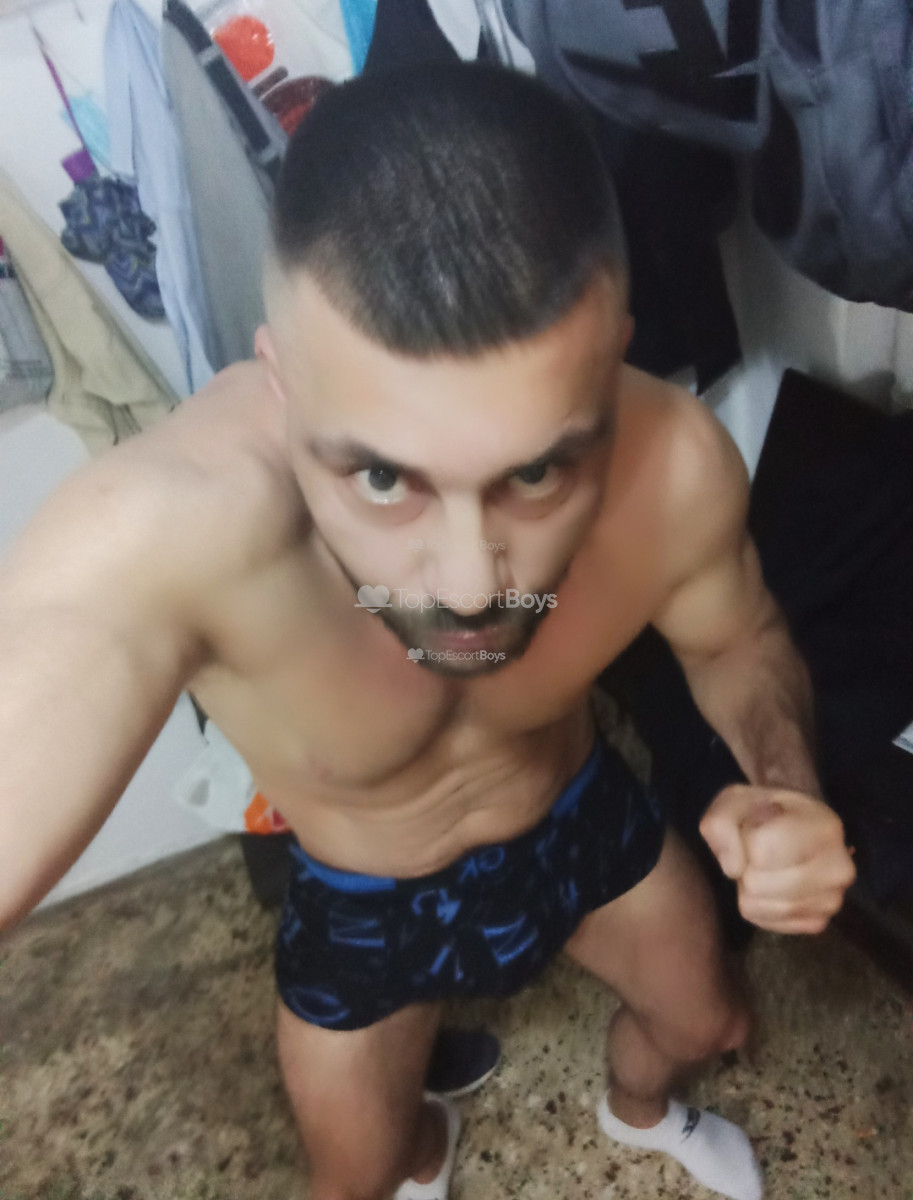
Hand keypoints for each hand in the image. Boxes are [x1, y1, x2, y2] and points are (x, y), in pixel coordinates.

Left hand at [699, 784, 856, 933]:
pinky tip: (769, 887)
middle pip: (758, 883)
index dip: (744, 838)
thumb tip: (733, 868)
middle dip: (746, 867)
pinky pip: (767, 922)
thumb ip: (722, 823)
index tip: (754, 828)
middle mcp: (839, 867)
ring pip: (761, 905)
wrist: (789, 827)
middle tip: (757, 852)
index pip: (762, 848)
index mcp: (824, 827)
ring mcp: (832, 900)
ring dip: (749, 888)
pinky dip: (759, 907)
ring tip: (764, 867)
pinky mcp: (818, 922)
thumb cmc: (762, 813)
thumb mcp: (734, 801)